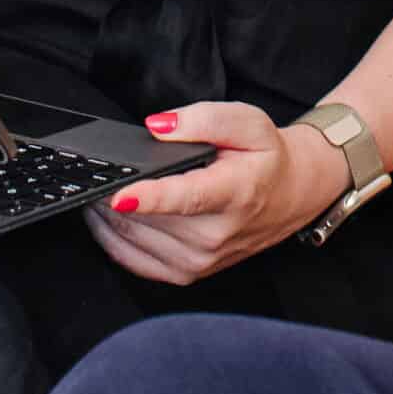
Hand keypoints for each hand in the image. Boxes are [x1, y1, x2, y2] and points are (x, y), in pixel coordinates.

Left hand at [85, 103, 347, 286]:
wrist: (290, 196)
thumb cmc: (265, 157)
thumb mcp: (247, 121)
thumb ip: (202, 119)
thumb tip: (158, 127)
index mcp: (234, 193)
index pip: (188, 199)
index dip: (151, 197)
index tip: (121, 194)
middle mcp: (216, 235)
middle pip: (148, 219)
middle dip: (114, 195)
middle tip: (104, 172)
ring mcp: (201, 261)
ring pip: (133, 239)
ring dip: (107, 215)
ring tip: (102, 188)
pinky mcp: (187, 275)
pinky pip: (132, 261)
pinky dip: (112, 238)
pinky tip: (106, 217)